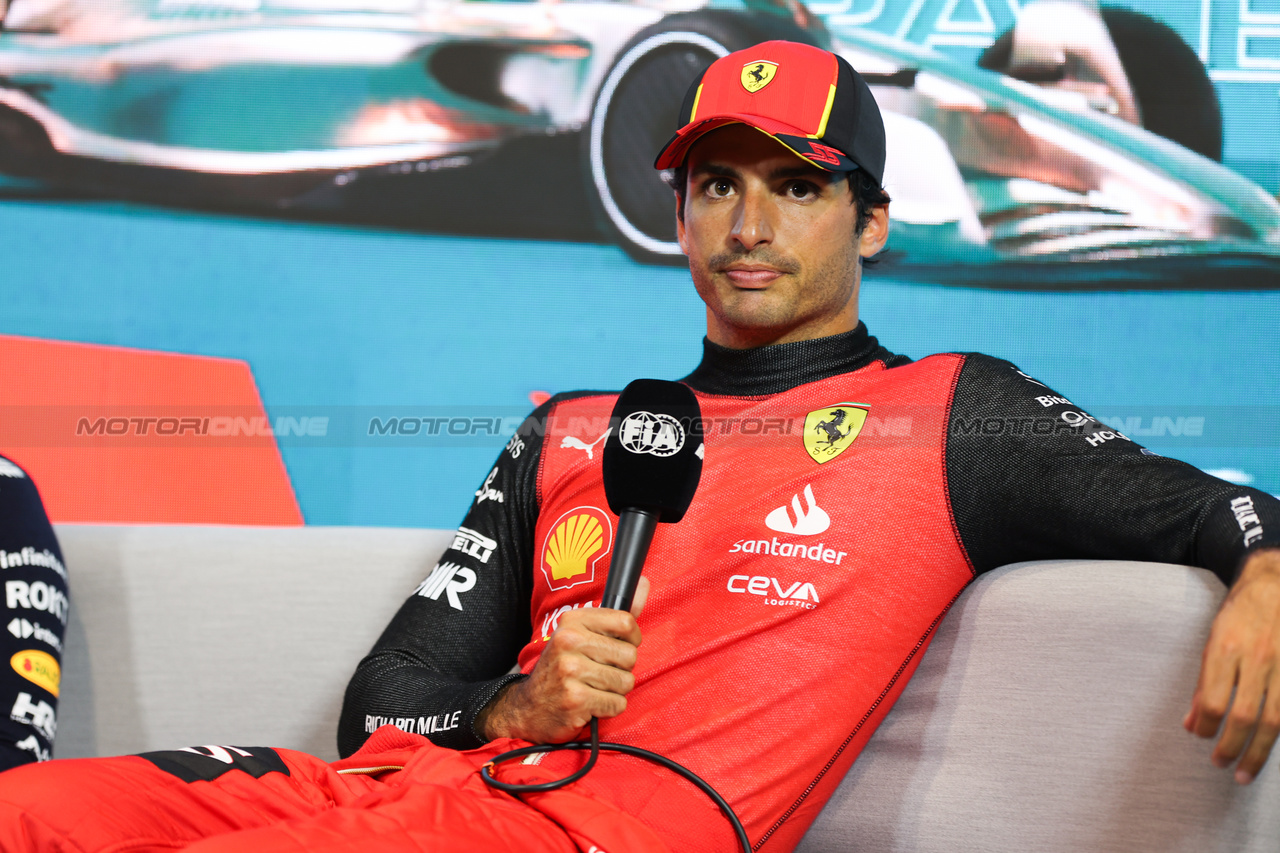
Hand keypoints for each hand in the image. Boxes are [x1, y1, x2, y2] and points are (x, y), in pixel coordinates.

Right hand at [478, 577, 648, 743]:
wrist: (531, 706)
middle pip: (630, 655)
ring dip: (615, 690)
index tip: (619, 646)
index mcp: (572, 621)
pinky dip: (609, 708)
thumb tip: (644, 582)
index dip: (631, 639)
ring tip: (594, 687)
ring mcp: (571, 671)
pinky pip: (618, 704)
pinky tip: (591, 703)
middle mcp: (569, 641)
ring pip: (626, 681)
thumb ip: (617, 614)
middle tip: (599, 672)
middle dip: (622, 669)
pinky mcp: (576, 700)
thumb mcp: (583, 634)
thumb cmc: (564, 667)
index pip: (626, 622)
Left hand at [1185, 549, 1279, 783]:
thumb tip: (1192, 723)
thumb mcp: (1212, 641)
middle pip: (1244, 717)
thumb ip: (1204, 683)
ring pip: (1274, 721)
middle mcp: (1256, 659)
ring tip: (1245, 771)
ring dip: (1258, 752)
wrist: (1277, 585)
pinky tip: (1271, 746)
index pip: (1214, 701)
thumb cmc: (1240, 615)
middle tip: (1222, 765)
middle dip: (1231, 748)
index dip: (1207, 727)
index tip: (1202, 739)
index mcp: (1225, 649)